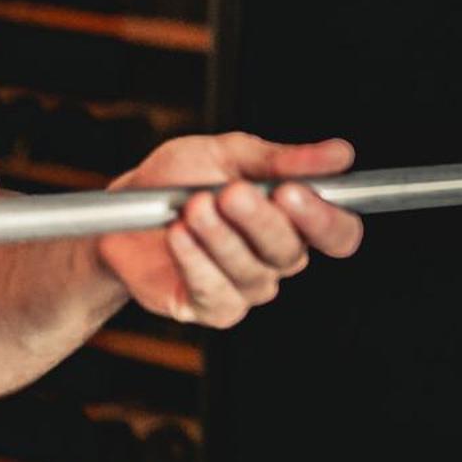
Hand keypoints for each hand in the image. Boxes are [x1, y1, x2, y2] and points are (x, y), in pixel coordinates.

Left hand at [96, 134, 363, 327]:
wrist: (121, 214)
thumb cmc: (180, 179)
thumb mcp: (230, 154)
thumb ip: (283, 159)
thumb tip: (340, 154)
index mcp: (296, 218)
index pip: (339, 233)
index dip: (325, 219)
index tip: (293, 192)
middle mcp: (279, 258)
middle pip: (292, 252)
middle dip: (259, 220)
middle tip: (230, 193)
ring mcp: (247, 287)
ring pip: (253, 273)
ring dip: (220, 237)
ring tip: (193, 208)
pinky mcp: (211, 308)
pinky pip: (216, 294)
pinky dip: (195, 261)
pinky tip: (178, 235)